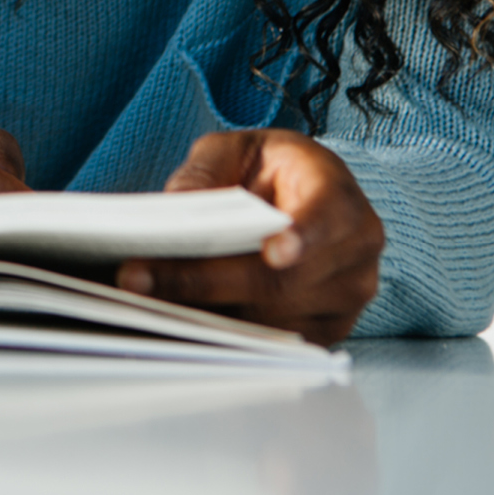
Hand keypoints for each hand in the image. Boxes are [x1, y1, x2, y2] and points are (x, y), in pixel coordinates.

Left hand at [115, 129, 383, 344]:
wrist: (303, 197)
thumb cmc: (270, 169)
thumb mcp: (236, 148)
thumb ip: (206, 170)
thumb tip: (174, 206)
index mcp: (340, 198)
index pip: (327, 219)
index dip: (303, 237)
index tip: (273, 252)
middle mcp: (354, 255)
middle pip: (280, 283)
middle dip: (205, 282)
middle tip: (138, 277)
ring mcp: (344, 300)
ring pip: (270, 320)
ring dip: (203, 314)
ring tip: (142, 299)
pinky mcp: (325, 332)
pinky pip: (270, 346)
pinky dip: (220, 336)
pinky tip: (174, 321)